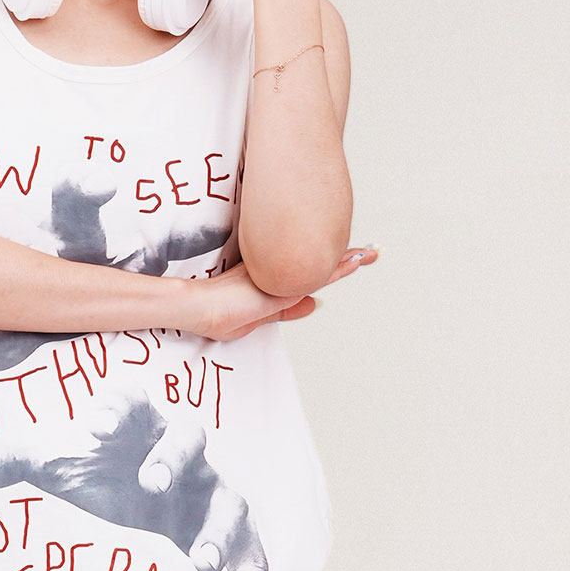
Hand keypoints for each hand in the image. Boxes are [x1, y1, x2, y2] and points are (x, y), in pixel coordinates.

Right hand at [182, 246, 372, 341]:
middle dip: (346, 259)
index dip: (332, 268)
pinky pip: (314, 273)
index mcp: (275, 284)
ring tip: (371, 254)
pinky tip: (356, 260)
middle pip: (319, 266)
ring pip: (320, 267)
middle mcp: (281, 275)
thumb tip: (313, 304)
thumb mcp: (257, 318)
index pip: (308, 276)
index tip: (353, 260)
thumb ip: (285, 310)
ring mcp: (280, 274)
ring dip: (348, 261)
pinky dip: (337, 268)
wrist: (198, 307)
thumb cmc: (216, 316)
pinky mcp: (278, 278)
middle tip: (372, 252)